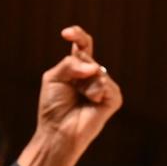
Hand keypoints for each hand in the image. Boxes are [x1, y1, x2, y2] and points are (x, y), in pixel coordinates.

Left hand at [16, 26, 122, 165]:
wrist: (57, 131)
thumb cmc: (53, 107)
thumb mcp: (54, 78)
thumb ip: (70, 64)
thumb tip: (96, 68)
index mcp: (77, 69)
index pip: (83, 46)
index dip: (78, 35)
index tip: (66, 34)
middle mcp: (92, 76)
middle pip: (88, 57)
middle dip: (76, 68)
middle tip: (72, 86)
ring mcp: (104, 87)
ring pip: (97, 71)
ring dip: (84, 84)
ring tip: (82, 99)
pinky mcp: (113, 99)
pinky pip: (107, 84)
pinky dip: (96, 91)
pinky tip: (92, 102)